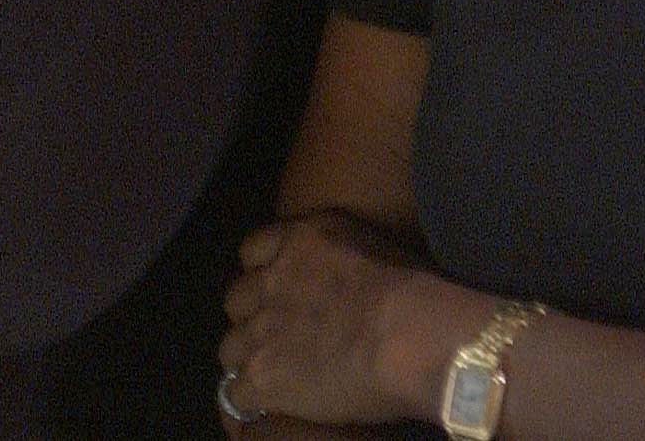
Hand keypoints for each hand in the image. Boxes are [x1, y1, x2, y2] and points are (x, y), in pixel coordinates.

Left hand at [220, 210, 468, 427]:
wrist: (409, 332)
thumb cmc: (414, 289)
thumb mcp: (371, 246)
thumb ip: (340, 257)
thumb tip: (347, 276)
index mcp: (297, 241)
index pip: (252, 251)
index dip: (264, 274)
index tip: (282, 291)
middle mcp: (269, 281)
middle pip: (237, 300)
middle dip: (254, 317)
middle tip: (281, 336)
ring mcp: (260, 330)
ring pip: (230, 348)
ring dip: (250, 359)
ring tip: (276, 375)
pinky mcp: (261, 376)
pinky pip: (236, 392)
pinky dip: (252, 399)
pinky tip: (272, 405)